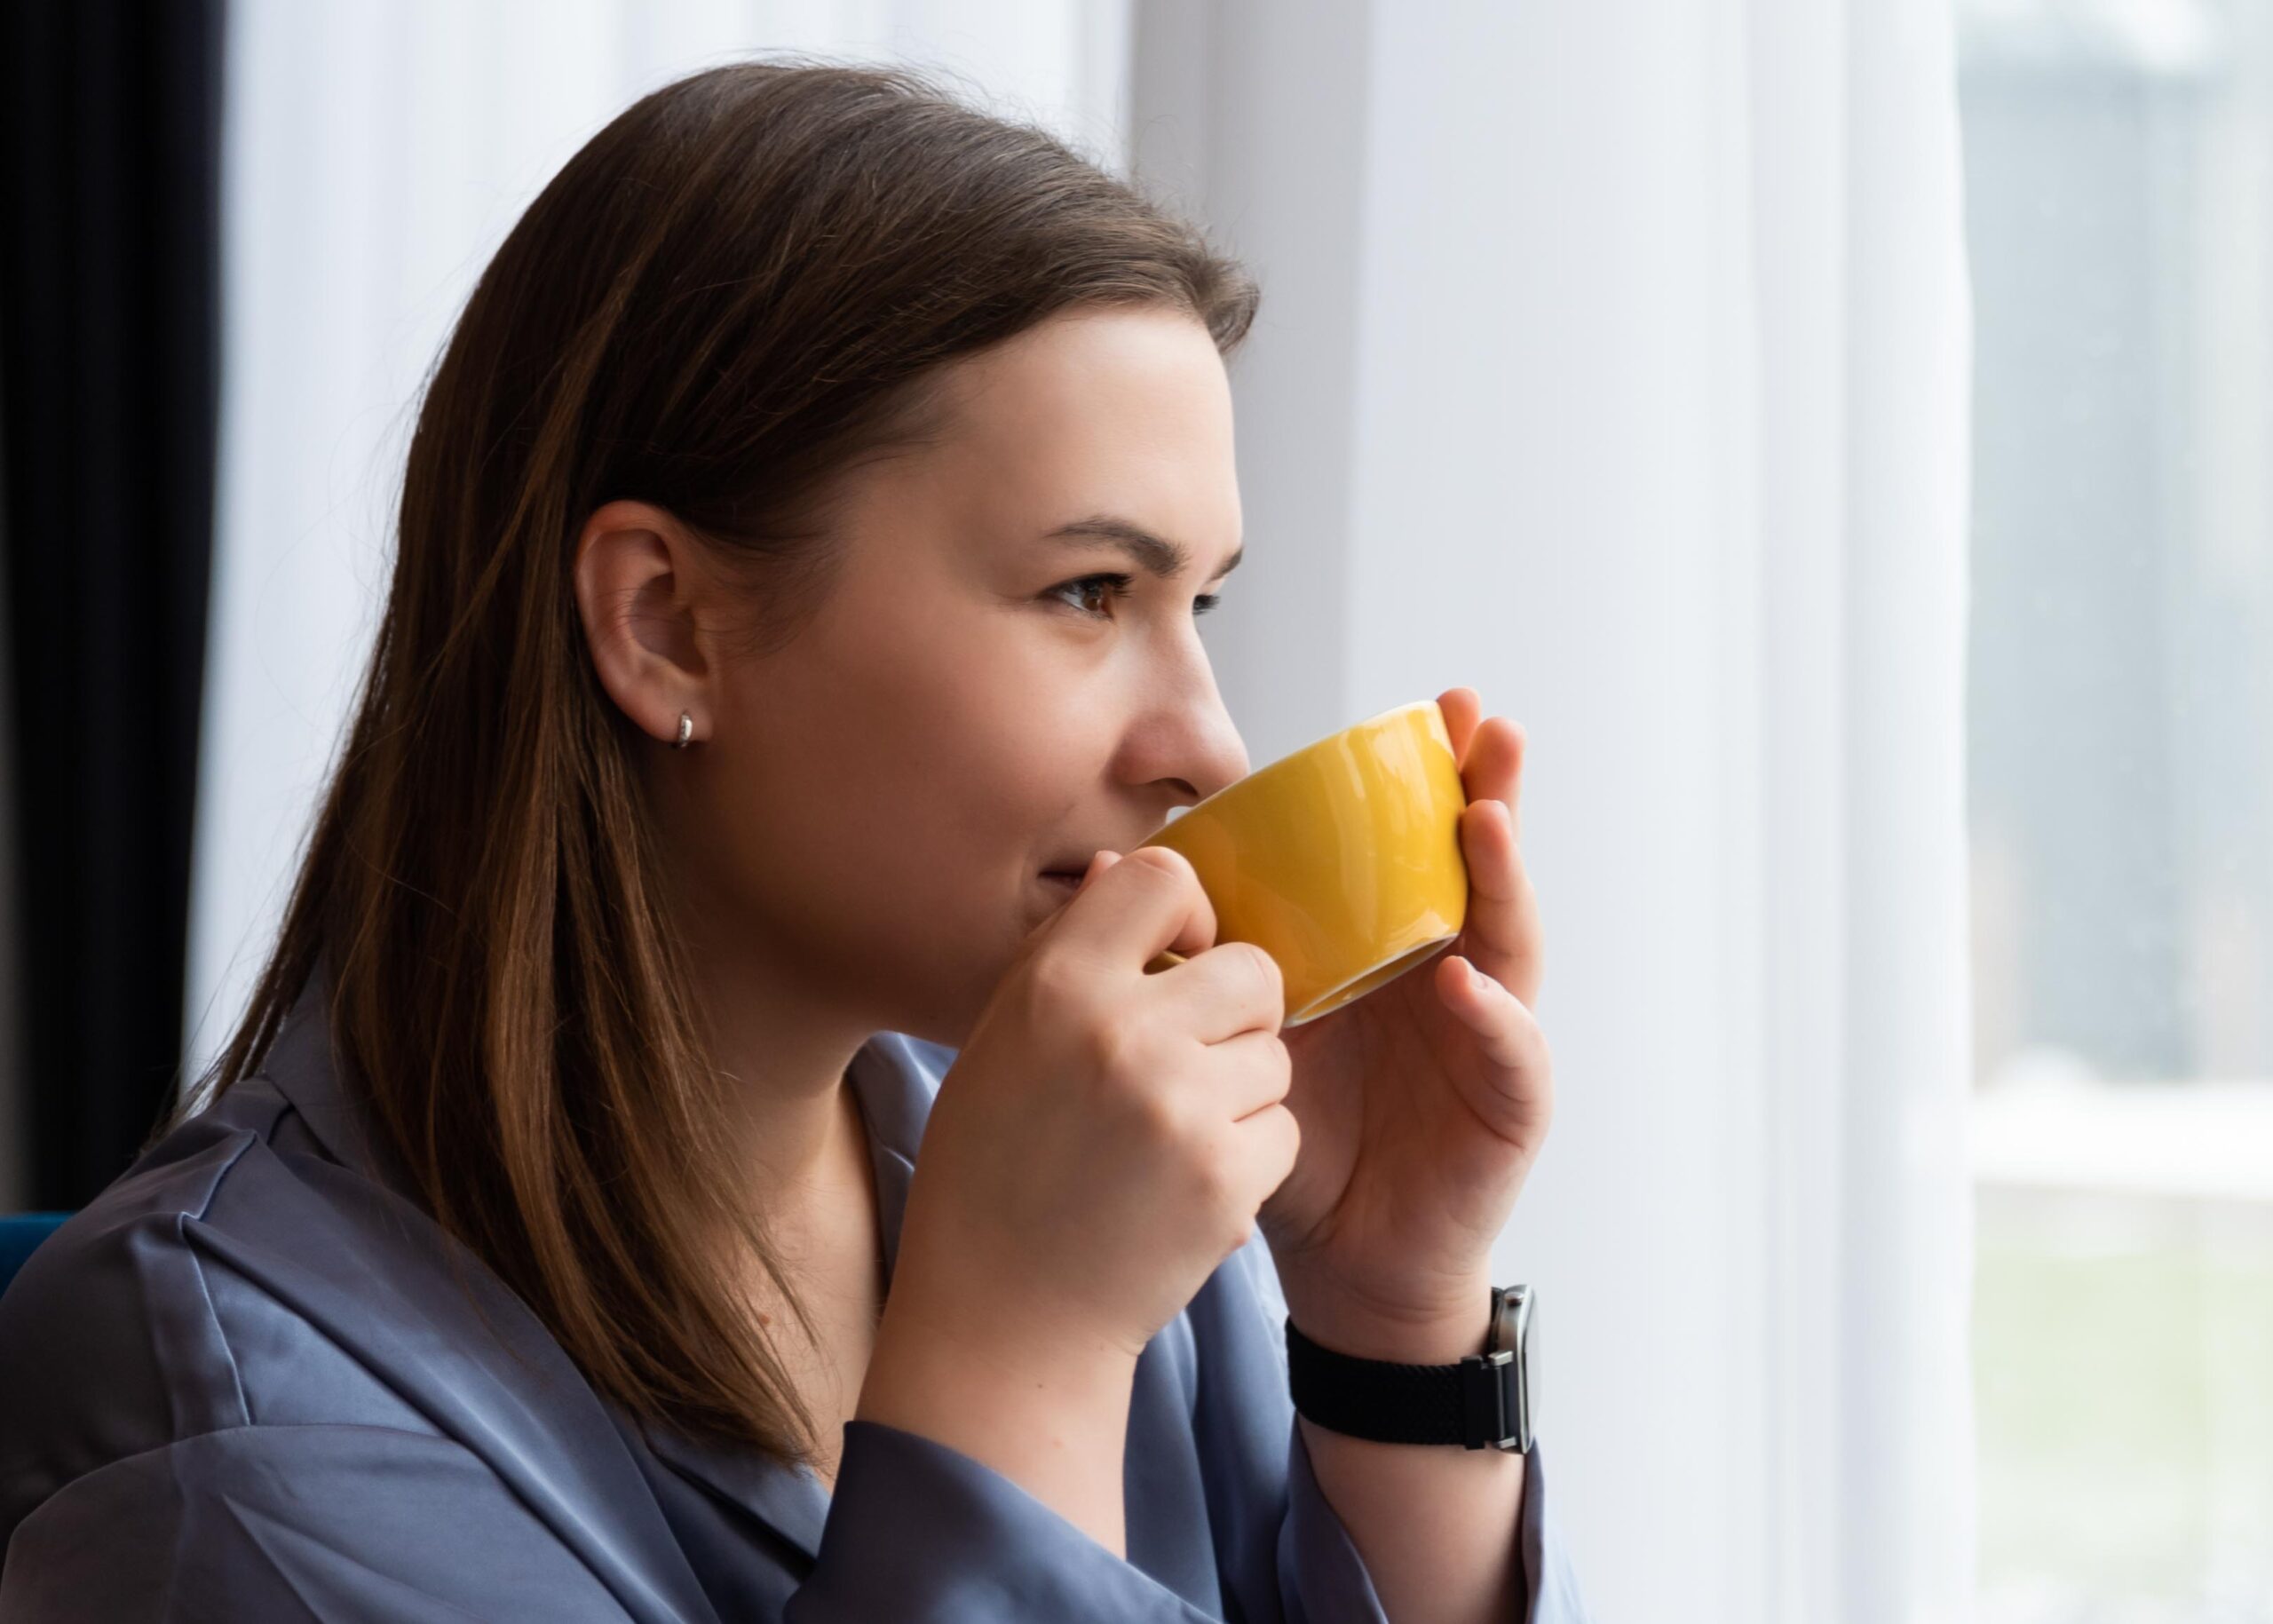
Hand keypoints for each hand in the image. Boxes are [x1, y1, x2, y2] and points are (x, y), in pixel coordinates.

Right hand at [893, 845, 1298, 1364]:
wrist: (1004, 1317)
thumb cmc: (996, 1170)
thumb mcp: (1004, 1042)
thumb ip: (1070, 955)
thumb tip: (1123, 868)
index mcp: (1056, 984)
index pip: (1163, 875)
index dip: (1185, 915)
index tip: (1174, 961)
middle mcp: (1120, 1032)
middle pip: (1252, 969)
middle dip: (1237, 1015)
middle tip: (1189, 1066)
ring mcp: (1178, 1107)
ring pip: (1276, 1056)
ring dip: (1244, 1093)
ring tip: (1172, 1138)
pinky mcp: (1225, 1178)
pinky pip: (1284, 1129)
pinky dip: (1250, 1158)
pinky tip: (1188, 1187)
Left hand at [1259, 686, 1552, 1360]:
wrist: (1342, 1265)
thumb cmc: (1298, 1142)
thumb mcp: (1240, 1037)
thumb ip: (1197, 954)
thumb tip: (1111, 866)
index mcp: (1394, 950)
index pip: (1422, 848)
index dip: (1432, 780)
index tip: (1429, 706)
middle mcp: (1455, 977)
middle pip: (1481, 871)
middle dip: (1489, 792)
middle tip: (1483, 721)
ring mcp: (1491, 1039)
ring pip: (1512, 944)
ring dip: (1504, 878)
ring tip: (1486, 821)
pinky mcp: (1508, 1111)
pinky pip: (1513, 1057)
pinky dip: (1494, 1021)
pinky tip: (1465, 987)